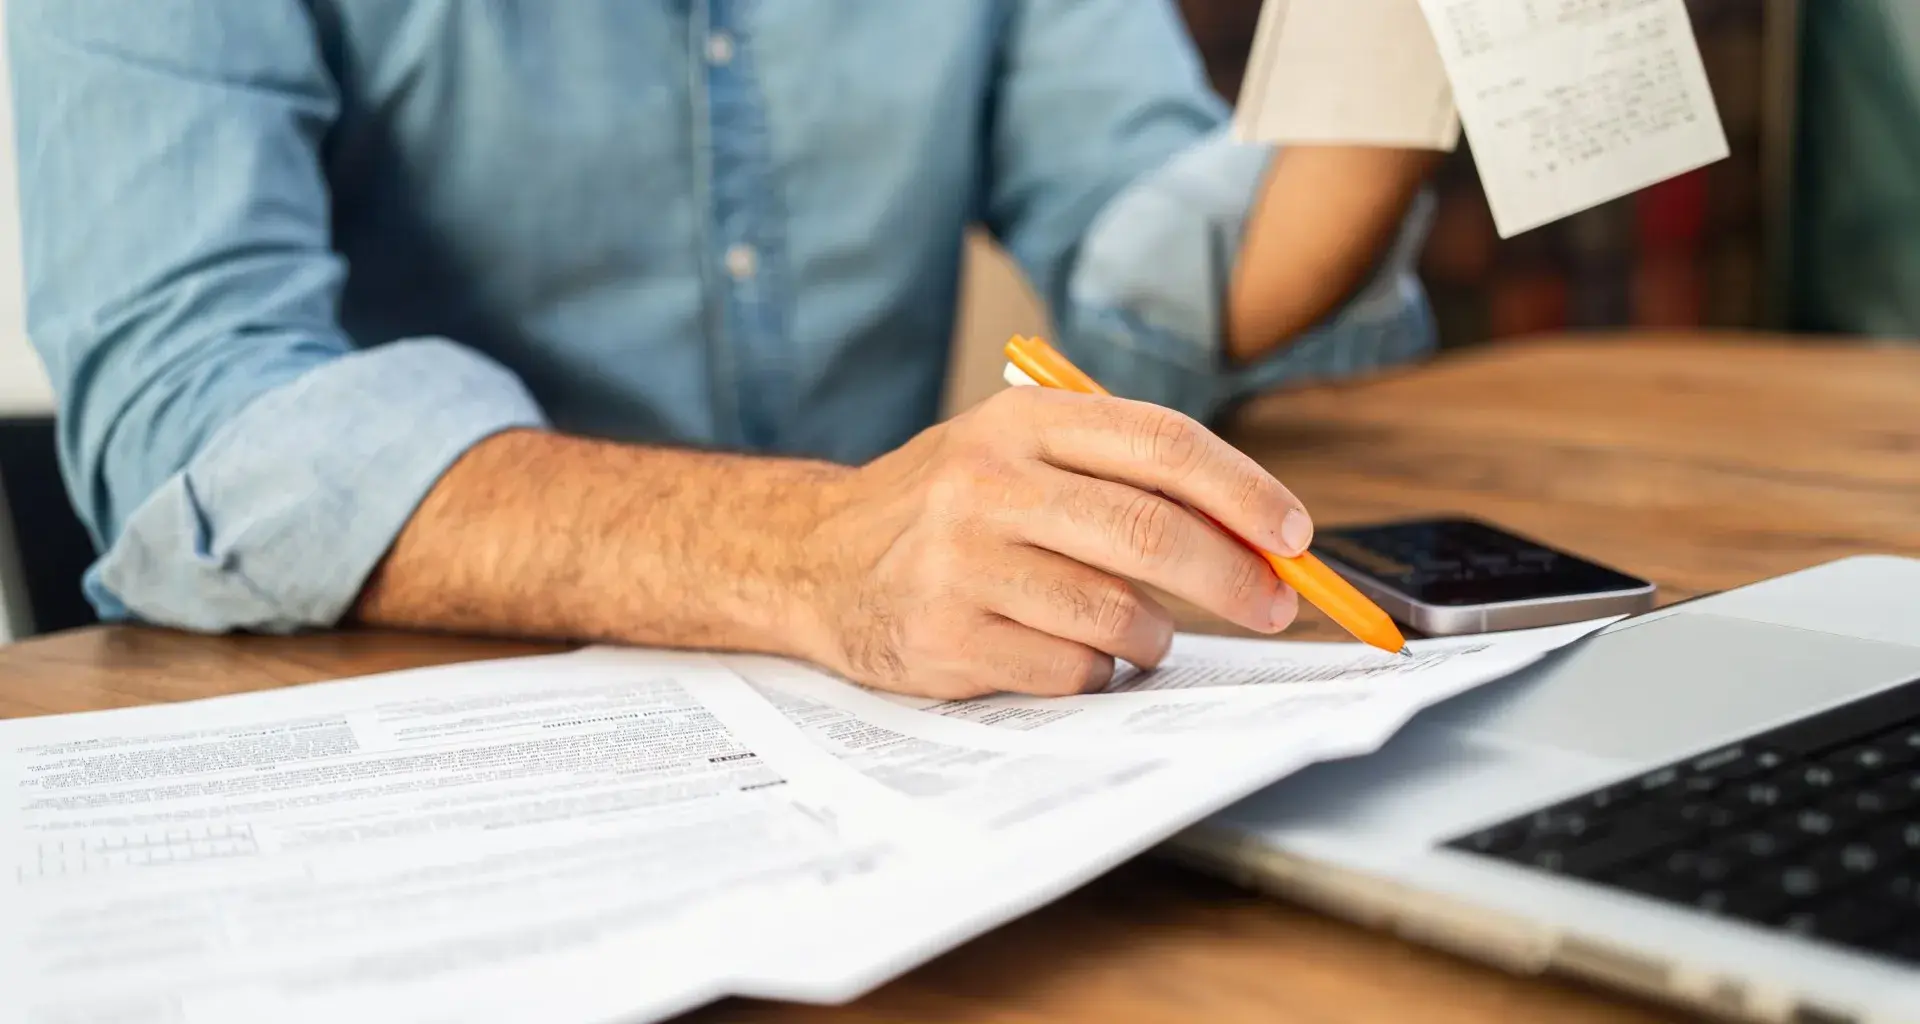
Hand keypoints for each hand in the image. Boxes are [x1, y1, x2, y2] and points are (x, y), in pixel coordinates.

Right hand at [796, 386, 1312, 698]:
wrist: (813, 558)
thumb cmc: (945, 508)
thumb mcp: (1015, 452)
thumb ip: (1119, 473)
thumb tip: (1256, 533)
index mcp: (1020, 422)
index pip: (1161, 444)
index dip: (1243, 492)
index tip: (1294, 535)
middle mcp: (988, 482)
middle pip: (1150, 532)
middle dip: (1233, 577)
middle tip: (1273, 604)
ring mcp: (962, 562)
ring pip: (1117, 611)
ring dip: (1157, 635)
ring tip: (1145, 632)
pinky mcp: (946, 636)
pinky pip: (1070, 667)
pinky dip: (1097, 671)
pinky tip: (1074, 653)